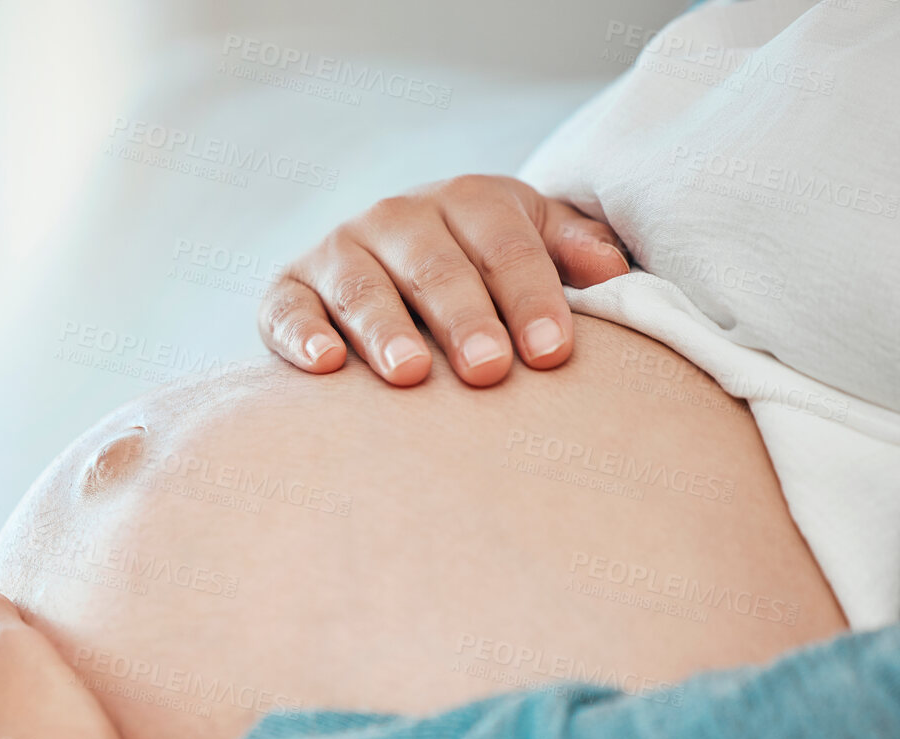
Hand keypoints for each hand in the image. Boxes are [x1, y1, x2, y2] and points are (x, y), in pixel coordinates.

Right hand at [259, 174, 629, 387]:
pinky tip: (324, 366)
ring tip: (409, 375)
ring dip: (384, 330)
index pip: (506, 246)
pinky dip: (300, 335)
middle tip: (488, 369)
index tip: (552, 353)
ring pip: (361, 287)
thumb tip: (612, 271)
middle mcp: (397, 217)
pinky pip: (288, 309)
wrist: (390, 270)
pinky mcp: (288, 289)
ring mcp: (338, 250)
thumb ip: (573, 251)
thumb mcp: (535, 244)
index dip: (531, 296)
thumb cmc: (483, 272)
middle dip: (463, 317)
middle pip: (434, 265)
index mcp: (468, 201)